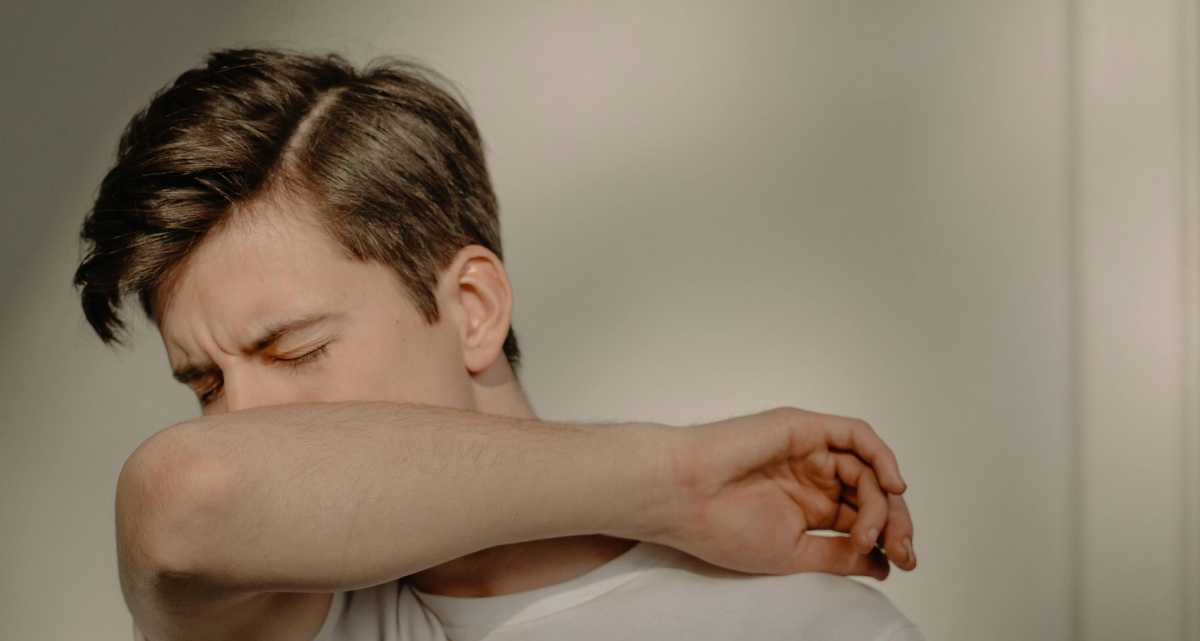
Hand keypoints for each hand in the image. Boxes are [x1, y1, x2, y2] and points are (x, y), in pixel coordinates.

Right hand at [651, 407, 915, 579]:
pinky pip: (856, 434)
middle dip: (896, 523)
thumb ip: (839, 554)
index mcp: (807, 507)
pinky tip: (891, 486)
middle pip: (873, 493)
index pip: (863, 518)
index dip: (889, 539)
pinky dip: (881, 457)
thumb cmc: (720, 527)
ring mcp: (810, 451)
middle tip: (903, 551)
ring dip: (883, 502)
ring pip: (868, 469)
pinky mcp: (805, 428)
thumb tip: (885, 562)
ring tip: (871, 531)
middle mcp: (813, 477)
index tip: (901, 564)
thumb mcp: (793, 553)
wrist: (683, 496)